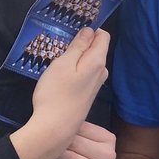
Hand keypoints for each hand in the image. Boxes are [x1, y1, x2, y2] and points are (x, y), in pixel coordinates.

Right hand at [32, 28, 109, 146]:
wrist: (55, 128)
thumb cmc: (56, 93)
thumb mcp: (63, 63)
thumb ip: (78, 46)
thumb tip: (90, 31)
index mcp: (98, 61)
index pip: (103, 36)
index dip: (89, 30)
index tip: (72, 31)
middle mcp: (102, 72)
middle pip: (96, 49)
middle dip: (81, 43)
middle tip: (61, 45)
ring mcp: (96, 85)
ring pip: (90, 62)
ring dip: (76, 57)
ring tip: (58, 59)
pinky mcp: (87, 95)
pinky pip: (85, 74)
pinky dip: (75, 70)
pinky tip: (61, 76)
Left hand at [46, 121, 114, 158]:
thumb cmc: (84, 158)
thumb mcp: (87, 141)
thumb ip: (78, 129)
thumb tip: (54, 114)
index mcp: (109, 139)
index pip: (82, 128)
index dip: (64, 127)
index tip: (50, 126)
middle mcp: (109, 155)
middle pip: (75, 143)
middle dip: (57, 141)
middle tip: (40, 138)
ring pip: (69, 158)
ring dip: (53, 154)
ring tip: (42, 150)